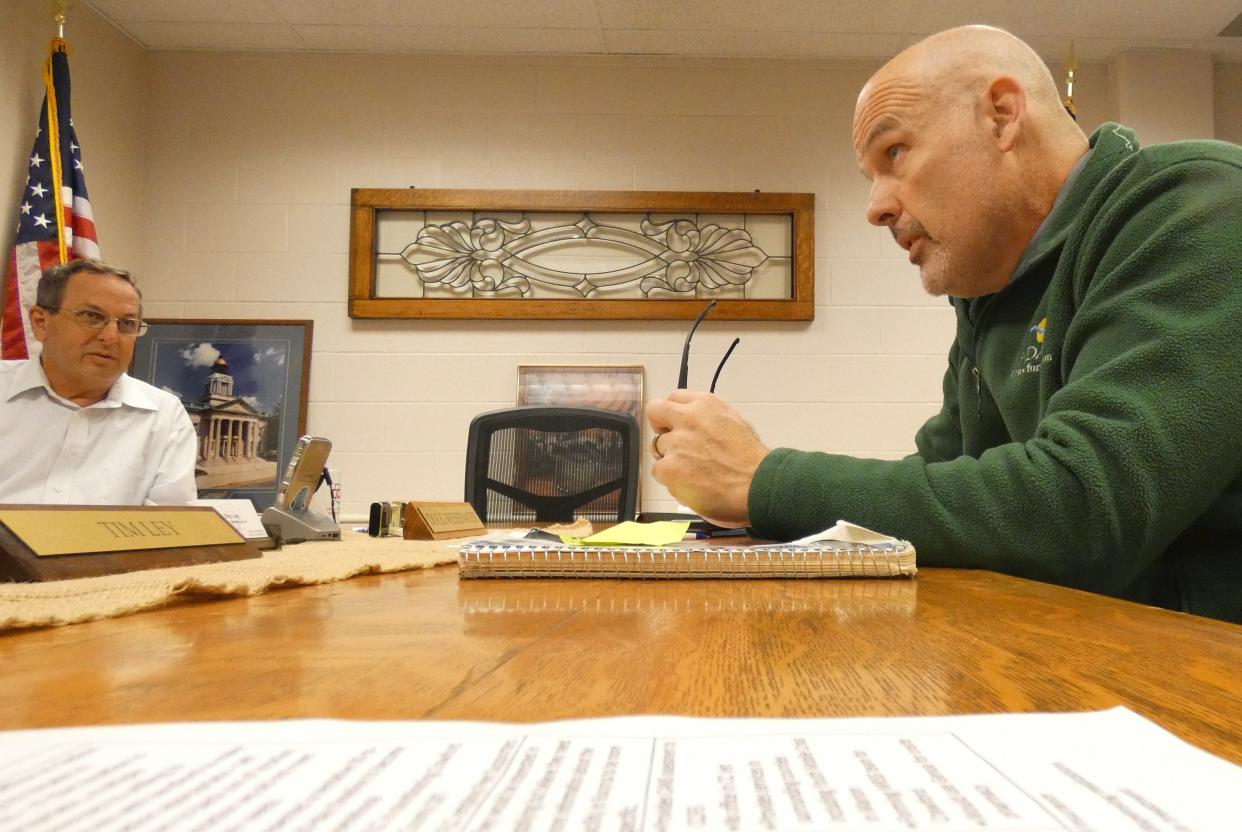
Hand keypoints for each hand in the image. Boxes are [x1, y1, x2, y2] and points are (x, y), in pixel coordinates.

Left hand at [646, 390, 768, 526]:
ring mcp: (676, 443)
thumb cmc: (750, 459)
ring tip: (692, 471)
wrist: (756, 485)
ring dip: (670, 458)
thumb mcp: (733, 421)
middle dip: (659, 425)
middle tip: (670, 442)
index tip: (676, 423)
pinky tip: (690, 484)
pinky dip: (670, 479)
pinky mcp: (669, 467)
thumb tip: (692, 423)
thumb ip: (707, 417)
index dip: (673, 413)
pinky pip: (658, 471)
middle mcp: (687, 418)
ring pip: (657, 447)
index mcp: (705, 404)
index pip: (674, 398)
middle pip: (655, 412)